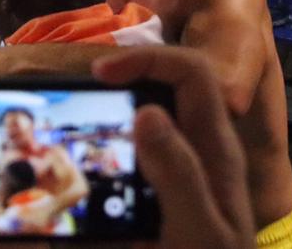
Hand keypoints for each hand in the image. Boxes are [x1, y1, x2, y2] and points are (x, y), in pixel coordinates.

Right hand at [92, 47, 254, 248]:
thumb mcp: (199, 233)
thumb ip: (179, 175)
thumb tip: (148, 111)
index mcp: (217, 149)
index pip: (191, 73)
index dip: (149, 59)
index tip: (100, 72)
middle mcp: (203, 151)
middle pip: (169, 87)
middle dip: (127, 78)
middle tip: (83, 93)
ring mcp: (186, 172)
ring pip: (152, 120)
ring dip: (115, 113)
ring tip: (74, 128)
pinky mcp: (164, 197)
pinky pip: (136, 159)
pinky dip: (109, 153)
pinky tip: (82, 172)